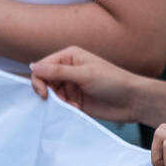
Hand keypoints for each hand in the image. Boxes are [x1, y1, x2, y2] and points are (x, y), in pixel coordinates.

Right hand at [29, 46, 144, 123]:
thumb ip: (58, 71)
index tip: (44, 94)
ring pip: (50, 95)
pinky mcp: (74, 100)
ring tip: (72, 106)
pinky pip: (59, 105)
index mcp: (69, 56)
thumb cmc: (113, 81)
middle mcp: (68, 69)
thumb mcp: (84, 74)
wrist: (132, 100)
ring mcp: (71, 85)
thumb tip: (32, 66)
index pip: (41, 66)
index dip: (38, 80)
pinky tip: (76, 109)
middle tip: (56, 101)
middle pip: (43, 81)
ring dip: (57, 102)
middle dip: (48, 92)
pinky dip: (63, 109)